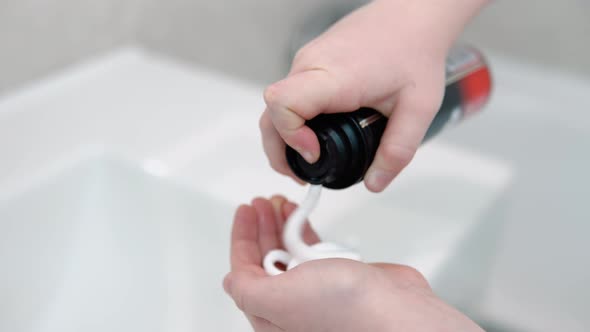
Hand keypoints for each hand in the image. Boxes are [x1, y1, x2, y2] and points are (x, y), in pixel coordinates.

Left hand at [223, 196, 482, 331]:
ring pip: (290, 249)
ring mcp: (316, 289)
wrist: (397, 312)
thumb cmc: (347, 312)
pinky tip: (303, 215)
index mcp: (272, 316)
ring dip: (283, 223)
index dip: (241, 239)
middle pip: (266, 257)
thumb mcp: (280, 300)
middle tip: (262, 203)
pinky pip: (314, 247)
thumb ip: (248, 288)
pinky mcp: (338, 275)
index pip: (245, 271)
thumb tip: (230, 281)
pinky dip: (306, 228)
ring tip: (280, 203)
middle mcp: (292, 305)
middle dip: (262, 226)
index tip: (245, 211)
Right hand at [260, 0, 487, 191]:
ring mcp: (306, 61)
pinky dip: (293, 118)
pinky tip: (315, 132)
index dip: (290, 136)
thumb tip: (375, 183)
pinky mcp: (310, 61)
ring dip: (284, 135)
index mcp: (335, 77)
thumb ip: (397, 151)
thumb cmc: (414, 50)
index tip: (314, 153)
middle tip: (304, 172)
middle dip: (279, 148)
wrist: (412, 14)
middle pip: (270, 111)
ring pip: (276, 103)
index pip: (283, 103)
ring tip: (309, 158)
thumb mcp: (418, 109)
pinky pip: (289, 93)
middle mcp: (311, 65)